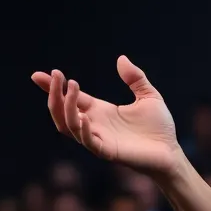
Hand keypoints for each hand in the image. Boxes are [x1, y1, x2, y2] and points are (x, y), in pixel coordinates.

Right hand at [30, 56, 179, 175]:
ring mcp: (99, 139)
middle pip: (62, 111)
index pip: (71, 98)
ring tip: (72, 86)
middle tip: (55, 75)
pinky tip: (83, 117)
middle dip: (54, 94)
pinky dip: (82, 130)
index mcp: (101, 111)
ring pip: (69, 125)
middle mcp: (95, 125)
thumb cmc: (159, 128)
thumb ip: (135, 78)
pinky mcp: (108, 152)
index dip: (53, 87)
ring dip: (66, 107)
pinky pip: (88, 142)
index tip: (38, 74)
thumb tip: (121, 58)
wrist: (171, 152)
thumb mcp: (149, 96)